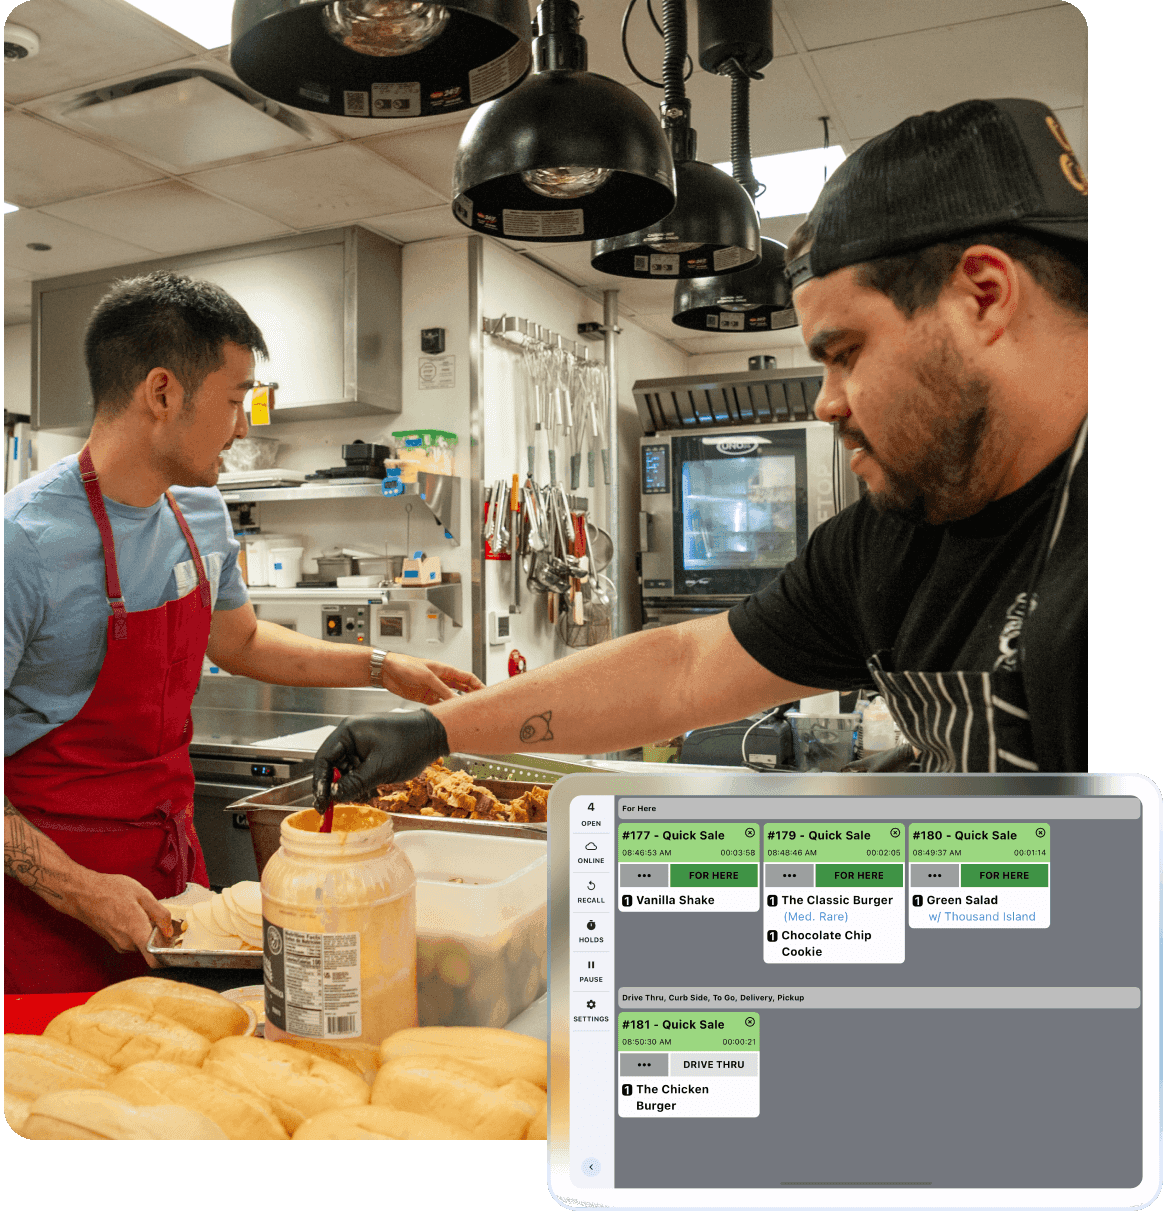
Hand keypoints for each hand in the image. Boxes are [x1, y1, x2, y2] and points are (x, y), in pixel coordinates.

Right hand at [68, 870, 173, 967]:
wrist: (83, 894)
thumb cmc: (110, 890)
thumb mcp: (142, 894)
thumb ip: (160, 913)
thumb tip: (169, 929)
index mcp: (136, 930)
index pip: (154, 959)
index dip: (169, 956)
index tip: (177, 947)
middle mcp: (127, 943)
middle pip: (152, 947)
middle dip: (160, 934)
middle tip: (158, 916)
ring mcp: (119, 944)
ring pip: (142, 942)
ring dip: (148, 931)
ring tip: (141, 911)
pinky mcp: (114, 943)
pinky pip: (133, 940)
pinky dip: (137, 931)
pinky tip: (132, 915)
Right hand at [313, 710, 449, 806]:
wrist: (434, 734)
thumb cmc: (411, 743)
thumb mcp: (381, 768)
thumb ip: (355, 783)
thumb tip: (335, 796)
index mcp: (348, 732)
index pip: (323, 758)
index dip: (320, 782)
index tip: (322, 802)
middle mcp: (351, 735)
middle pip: (332, 764)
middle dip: (335, 785)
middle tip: (335, 805)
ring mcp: (361, 742)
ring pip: (345, 768)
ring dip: (349, 784)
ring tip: (359, 795)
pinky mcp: (371, 750)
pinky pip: (357, 768)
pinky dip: (360, 780)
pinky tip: (369, 789)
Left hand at [378, 654, 483, 704]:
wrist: (387, 671)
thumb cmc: (405, 664)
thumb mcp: (427, 676)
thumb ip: (441, 689)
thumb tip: (454, 699)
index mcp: (445, 670)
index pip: (467, 677)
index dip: (478, 684)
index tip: (486, 693)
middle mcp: (441, 679)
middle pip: (462, 688)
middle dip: (471, 696)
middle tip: (479, 705)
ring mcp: (433, 688)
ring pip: (450, 698)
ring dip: (457, 704)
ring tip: (465, 713)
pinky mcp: (425, 697)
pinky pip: (438, 704)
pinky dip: (444, 709)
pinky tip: (448, 715)